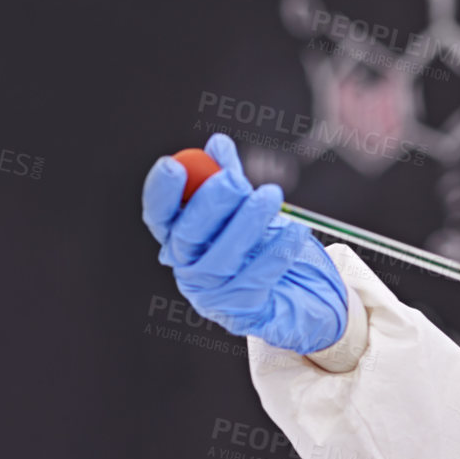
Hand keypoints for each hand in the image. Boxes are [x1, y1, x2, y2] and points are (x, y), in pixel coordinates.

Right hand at [140, 133, 347, 354]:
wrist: (300, 294)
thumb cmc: (264, 250)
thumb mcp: (247, 210)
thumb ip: (230, 180)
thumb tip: (217, 145)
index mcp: (180, 240)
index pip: (159, 216)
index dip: (161, 193)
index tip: (173, 165)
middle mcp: (188, 269)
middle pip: (188, 237)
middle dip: (210, 205)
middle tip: (235, 180)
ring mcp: (211, 295)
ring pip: (222, 258)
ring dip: (247, 224)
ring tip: (272, 197)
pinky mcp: (241, 312)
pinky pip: (257, 279)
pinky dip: (277, 252)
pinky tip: (295, 230)